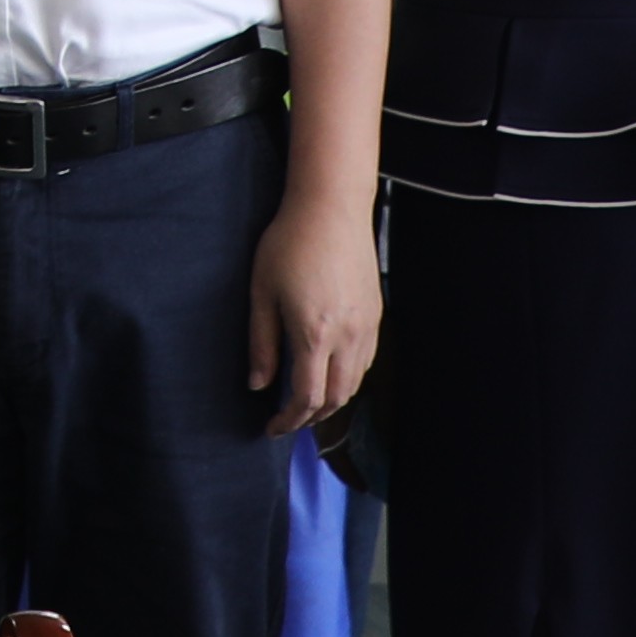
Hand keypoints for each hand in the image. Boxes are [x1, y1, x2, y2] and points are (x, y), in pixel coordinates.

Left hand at [251, 197, 380, 436]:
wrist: (331, 208)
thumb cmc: (289, 243)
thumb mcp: (262, 292)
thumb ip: (261, 343)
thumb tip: (259, 384)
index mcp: (315, 335)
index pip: (307, 398)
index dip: (288, 420)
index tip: (271, 428)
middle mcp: (348, 337)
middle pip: (336, 398)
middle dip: (311, 417)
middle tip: (287, 419)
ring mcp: (367, 327)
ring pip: (355, 383)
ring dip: (332, 400)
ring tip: (306, 401)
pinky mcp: (376, 315)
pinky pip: (366, 361)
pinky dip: (348, 378)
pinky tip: (329, 372)